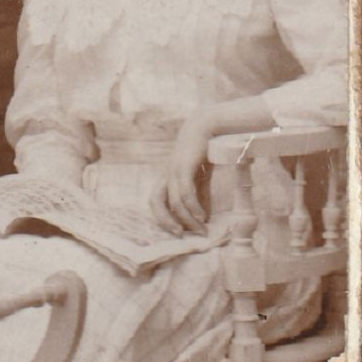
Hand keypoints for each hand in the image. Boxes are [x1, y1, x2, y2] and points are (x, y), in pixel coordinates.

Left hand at [149, 119, 211, 234]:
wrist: (206, 127)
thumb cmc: (202, 153)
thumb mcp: (200, 178)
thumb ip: (199, 196)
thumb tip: (202, 218)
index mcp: (166, 177)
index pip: (155, 200)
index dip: (162, 217)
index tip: (177, 232)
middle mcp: (165, 174)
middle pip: (155, 201)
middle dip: (165, 221)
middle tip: (180, 235)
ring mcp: (172, 170)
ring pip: (173, 201)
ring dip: (186, 219)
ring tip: (199, 230)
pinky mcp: (183, 166)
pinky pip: (185, 192)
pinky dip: (193, 207)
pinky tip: (201, 216)